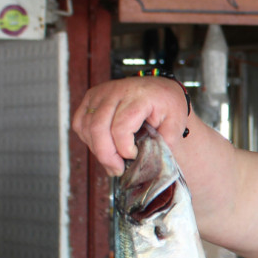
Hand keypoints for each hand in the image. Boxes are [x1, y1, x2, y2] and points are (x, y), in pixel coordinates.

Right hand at [71, 76, 190, 174]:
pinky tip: (101, 147)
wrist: (160, 88)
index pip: (120, 127)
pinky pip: (80, 122)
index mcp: (138, 96)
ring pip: (87, 127)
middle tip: (117, 170)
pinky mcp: (91, 97)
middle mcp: (115, 91)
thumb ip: (166, 142)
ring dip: (97, 150)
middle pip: (99, 128)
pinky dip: (87, 139)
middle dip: (106, 156)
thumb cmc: (168, 105)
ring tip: (112, 162)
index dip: (124, 149)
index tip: (134, 156)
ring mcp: (100, 93)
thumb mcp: (176, 123)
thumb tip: (149, 161)